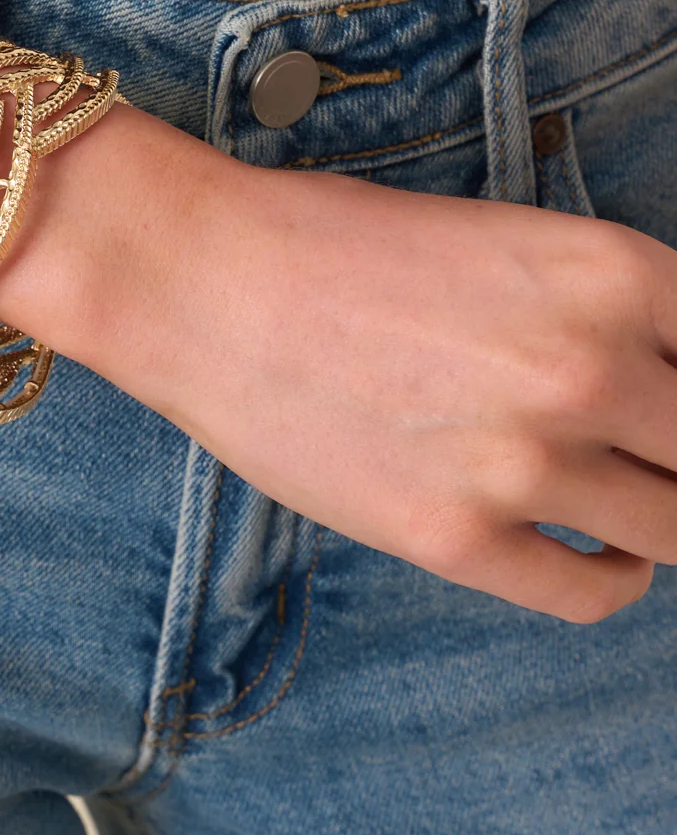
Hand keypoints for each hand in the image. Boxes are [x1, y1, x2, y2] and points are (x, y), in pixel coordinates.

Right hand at [0, 104, 676, 621]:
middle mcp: (590, 368)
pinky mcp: (459, 538)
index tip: (675, 411)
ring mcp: (526, 462)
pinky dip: (619, 579)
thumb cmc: (341, 244)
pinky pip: (595, 591)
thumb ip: (611, 310)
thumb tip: (669, 384)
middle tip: (649, 452)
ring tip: (632, 497)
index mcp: (613, 271)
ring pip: (674, 528)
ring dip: (660, 514)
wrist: (204, 280)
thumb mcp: (510, 242)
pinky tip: (606, 554)